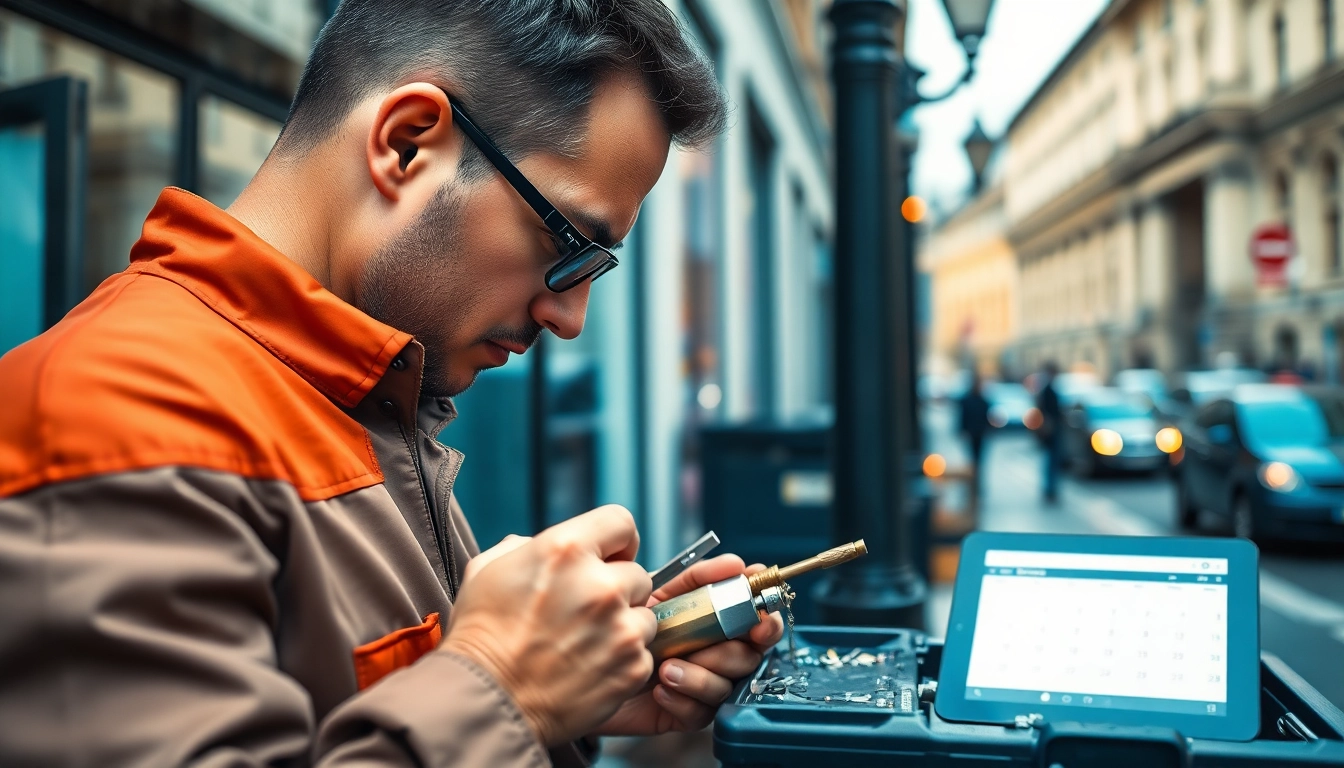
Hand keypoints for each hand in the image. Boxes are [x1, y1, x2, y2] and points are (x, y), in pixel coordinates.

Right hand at [440, 506, 655, 746]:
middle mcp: (601, 585)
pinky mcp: (632, 667)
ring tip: (585, 644)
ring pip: (644, 615)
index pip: (621, 522)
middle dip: (617, 590)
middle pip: (637, 574)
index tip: (608, 559)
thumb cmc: (480, 636)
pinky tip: (589, 668)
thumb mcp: (488, 570)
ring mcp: (621, 628)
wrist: (485, 703)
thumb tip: (541, 545)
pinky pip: (643, 654)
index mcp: (566, 549)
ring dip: (623, 627)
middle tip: (584, 613)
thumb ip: (525, 546)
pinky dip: (623, 662)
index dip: (615, 542)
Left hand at [592, 554, 784, 735]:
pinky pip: (702, 711)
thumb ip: (696, 578)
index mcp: (711, 616)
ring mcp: (701, 681)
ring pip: (728, 683)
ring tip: (667, 667)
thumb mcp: (655, 591)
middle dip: (733, 649)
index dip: (765, 613)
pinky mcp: (685, 711)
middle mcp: (712, 648)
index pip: (754, 614)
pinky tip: (659, 688)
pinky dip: (683, 698)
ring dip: (702, 674)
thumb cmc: (616, 622)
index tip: (761, 612)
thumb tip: (736, 564)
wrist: (578, 663)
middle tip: (711, 646)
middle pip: (750, 652)